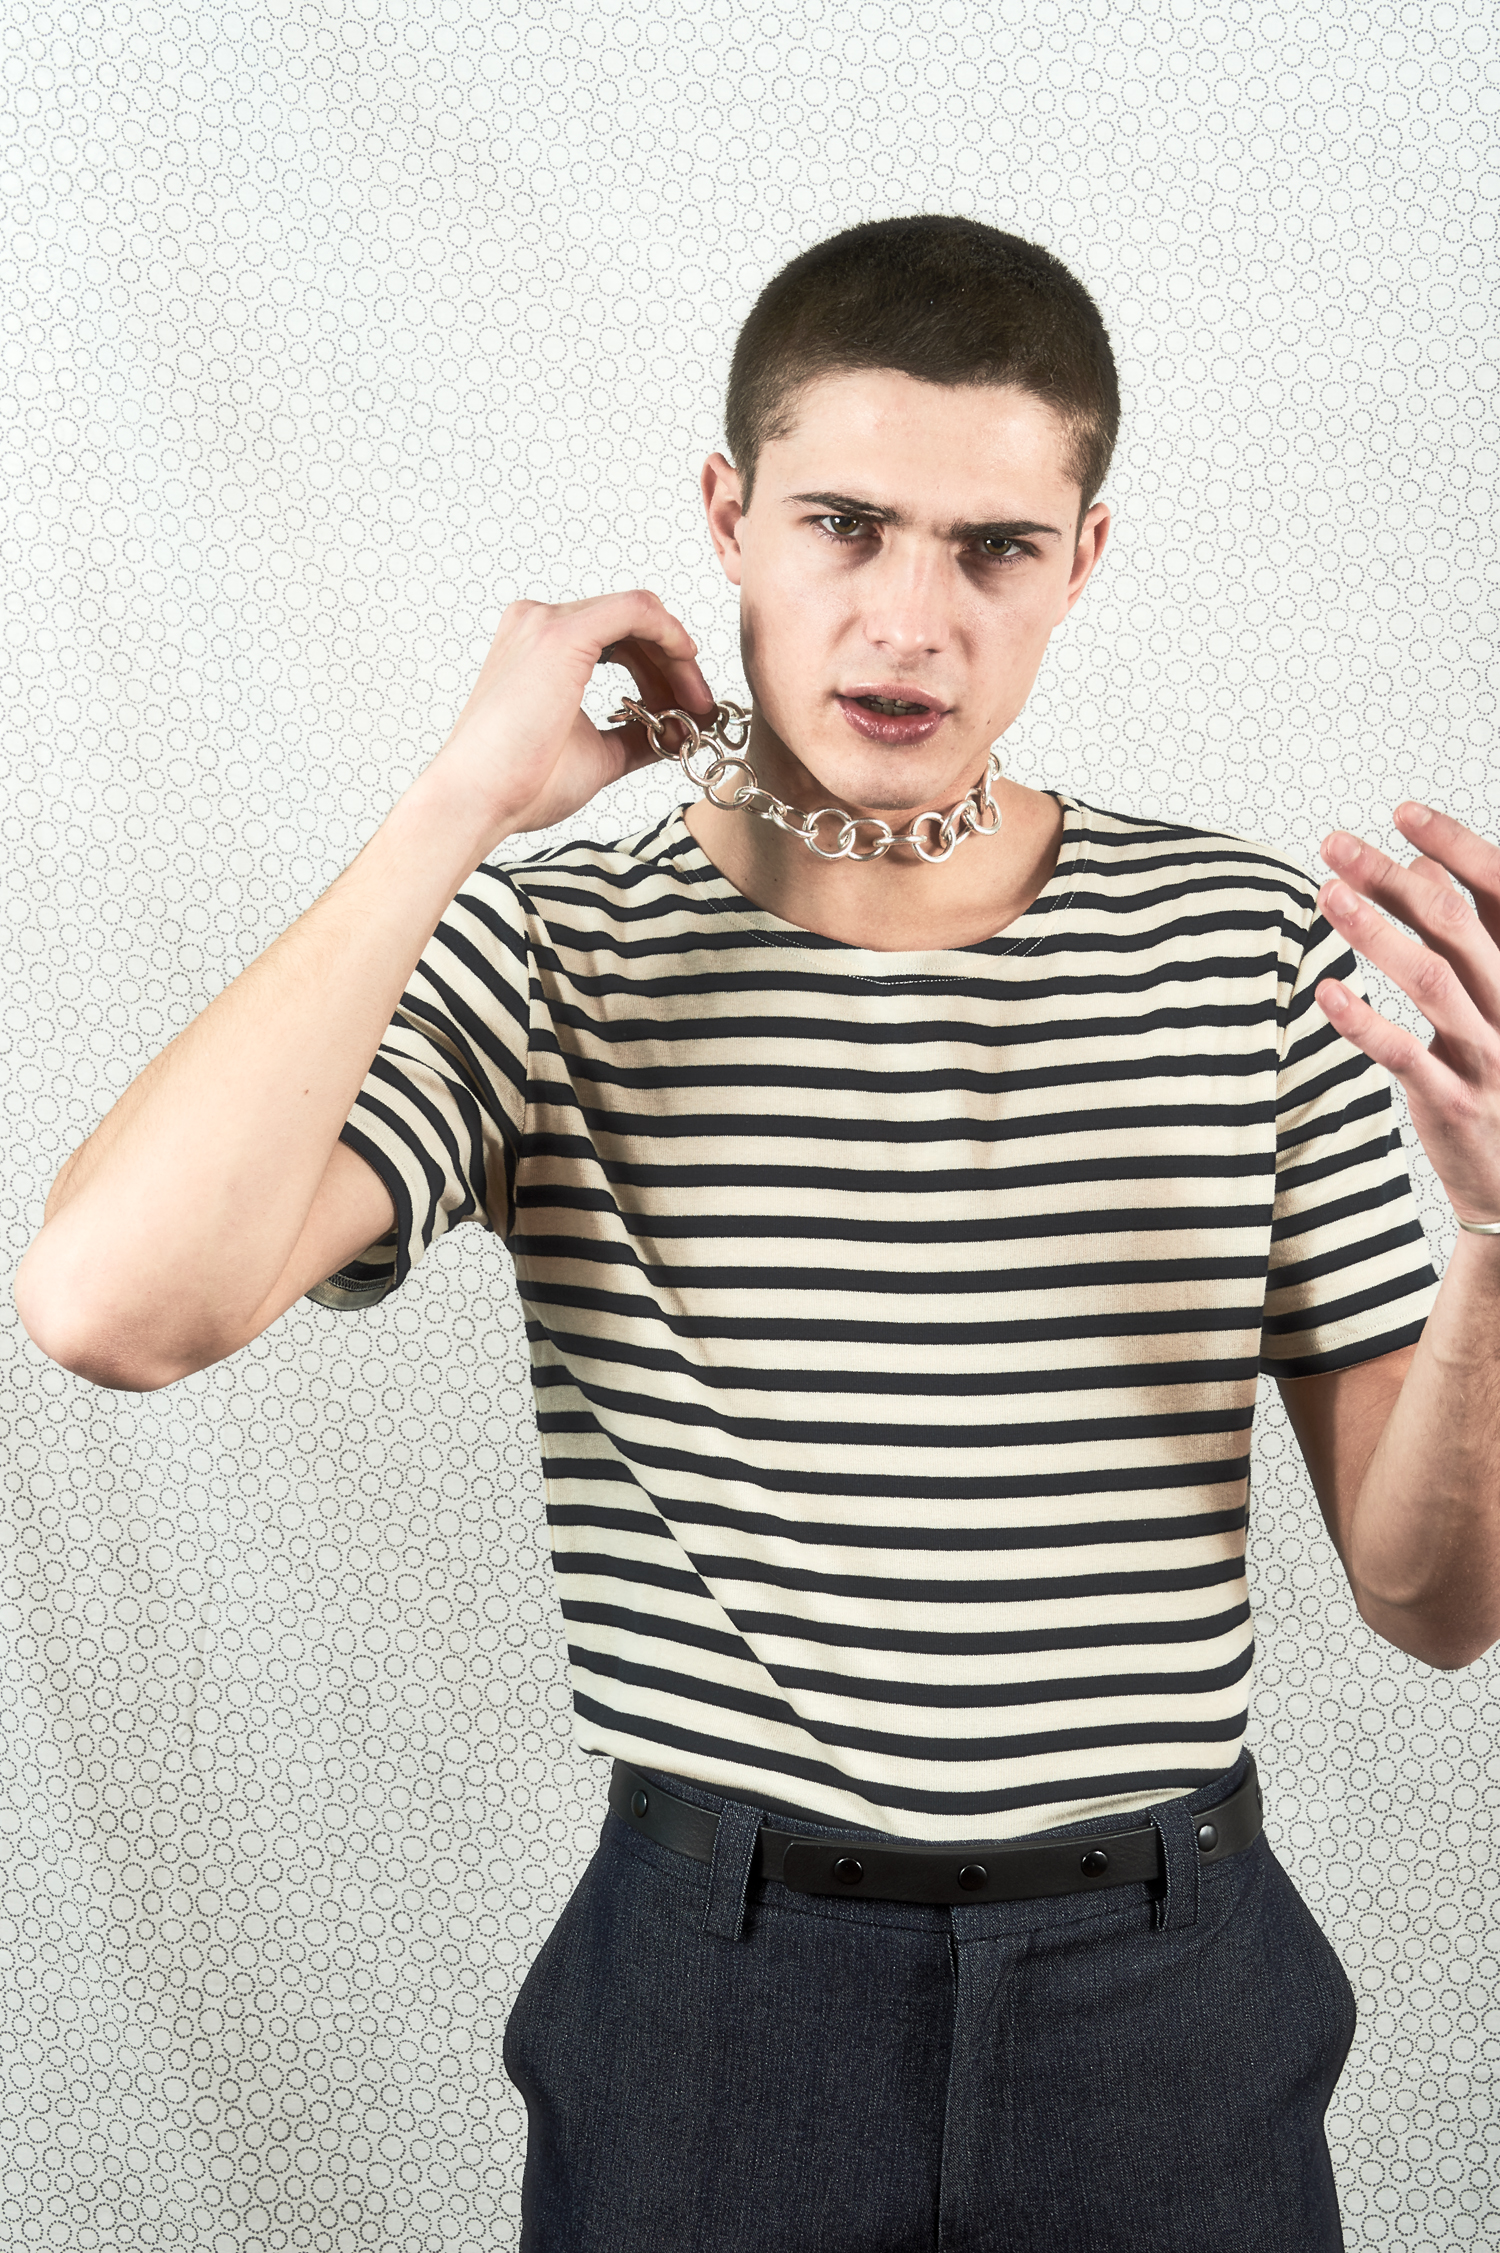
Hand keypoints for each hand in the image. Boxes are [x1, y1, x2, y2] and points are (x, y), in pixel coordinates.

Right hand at [428, 589, 714, 843]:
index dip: (661, 668)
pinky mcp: (561, 633)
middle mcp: (538, 623)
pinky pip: (637, 610)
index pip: (617, 637)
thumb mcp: (598, 753)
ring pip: (638, 614)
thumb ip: (638, 737)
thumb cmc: (522, 783)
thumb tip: (681, 731)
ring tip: (694, 704)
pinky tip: (687, 666)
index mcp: (538, 646)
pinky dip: (670, 635)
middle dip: (674, 663)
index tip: (687, 707)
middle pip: (632, 623)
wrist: (479, 800)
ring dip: (676, 656)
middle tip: (699, 706)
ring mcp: (546, 623)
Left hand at [1317, 805, 1499, 1226]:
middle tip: (1334, 844)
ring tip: (1326, 894)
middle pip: (1453, 924)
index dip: (1455, 846)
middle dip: (1392, 877)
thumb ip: (1462, 936)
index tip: (1402, 812)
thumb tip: (1424, 869)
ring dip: (1373, 932)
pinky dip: (1364, 1022)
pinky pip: (1406, 1055)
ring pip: (1430, 979)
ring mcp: (1491, 1053)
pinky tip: (1325, 994)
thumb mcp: (1497, 995)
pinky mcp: (1456, 1101)